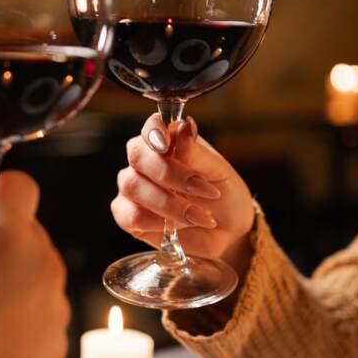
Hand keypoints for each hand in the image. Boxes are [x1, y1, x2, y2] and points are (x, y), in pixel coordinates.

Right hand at [0, 172, 69, 357]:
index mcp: (5, 232)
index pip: (19, 185)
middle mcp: (42, 263)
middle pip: (29, 231)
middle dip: (0, 240)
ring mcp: (54, 306)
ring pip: (37, 273)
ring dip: (12, 280)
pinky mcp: (57, 343)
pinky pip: (41, 313)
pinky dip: (21, 319)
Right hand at [111, 114, 255, 273]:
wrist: (228, 231)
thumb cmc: (224, 195)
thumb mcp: (218, 172)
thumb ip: (196, 152)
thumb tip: (184, 126)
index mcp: (167, 142)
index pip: (151, 127)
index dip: (154, 132)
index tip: (166, 144)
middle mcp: (144, 162)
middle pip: (137, 156)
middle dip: (169, 174)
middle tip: (200, 189)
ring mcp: (133, 189)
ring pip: (133, 186)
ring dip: (168, 203)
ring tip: (198, 215)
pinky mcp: (129, 217)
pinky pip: (130, 216)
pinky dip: (156, 222)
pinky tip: (176, 226)